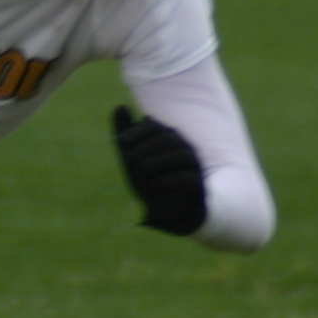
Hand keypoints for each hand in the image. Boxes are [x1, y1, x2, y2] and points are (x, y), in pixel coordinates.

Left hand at [111, 105, 207, 235]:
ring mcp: (193, 167)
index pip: (155, 127)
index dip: (138, 132)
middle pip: (168, 139)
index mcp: (168, 138)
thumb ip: (126, 135)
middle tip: (129, 158)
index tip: (121, 141)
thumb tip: (119, 106)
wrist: (165, 211)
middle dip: (146, 147)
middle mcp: (183, 148)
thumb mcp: (132, 159)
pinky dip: (173, 179)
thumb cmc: (148, 179)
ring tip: (140, 171)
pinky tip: (156, 182)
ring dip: (158, 162)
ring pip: (182, 156)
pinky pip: (191, 179)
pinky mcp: (199, 186)